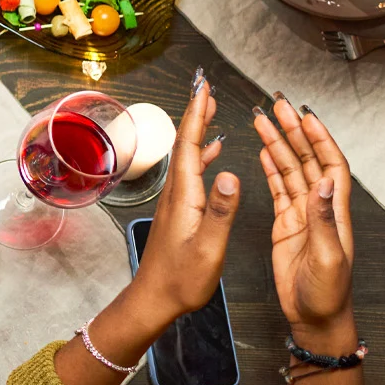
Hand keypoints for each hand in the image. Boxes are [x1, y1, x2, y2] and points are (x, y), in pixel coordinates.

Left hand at [129, 71, 240, 322]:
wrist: (155, 298)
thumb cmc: (182, 279)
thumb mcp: (209, 248)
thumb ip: (220, 211)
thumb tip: (229, 173)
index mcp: (184, 197)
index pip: (189, 146)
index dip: (196, 115)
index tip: (204, 88)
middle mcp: (176, 193)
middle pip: (184, 144)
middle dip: (196, 113)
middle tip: (205, 86)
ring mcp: (176, 201)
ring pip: (186, 156)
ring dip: (198, 130)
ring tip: (210, 109)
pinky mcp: (179, 211)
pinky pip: (191, 173)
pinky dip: (202, 155)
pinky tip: (213, 153)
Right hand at [254, 95, 354, 335]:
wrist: (314, 317)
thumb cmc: (327, 294)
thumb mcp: (328, 258)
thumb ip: (325, 220)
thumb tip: (325, 184)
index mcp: (334, 213)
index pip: (330, 166)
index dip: (321, 140)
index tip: (306, 117)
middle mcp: (319, 209)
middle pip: (308, 161)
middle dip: (295, 132)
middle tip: (279, 107)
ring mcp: (301, 215)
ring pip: (290, 171)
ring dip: (279, 145)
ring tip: (263, 121)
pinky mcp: (285, 224)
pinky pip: (279, 189)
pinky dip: (271, 168)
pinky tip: (264, 153)